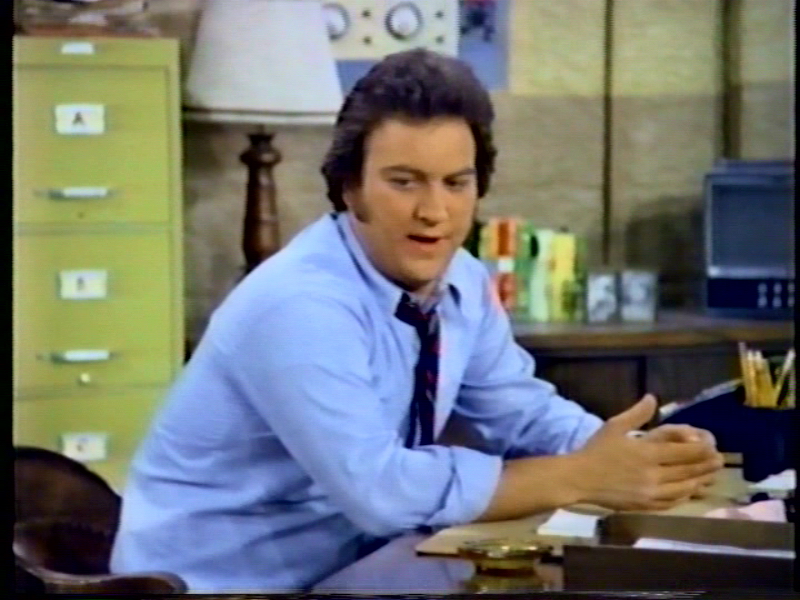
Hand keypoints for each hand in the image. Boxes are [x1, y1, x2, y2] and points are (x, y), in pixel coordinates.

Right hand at [573, 395, 723, 511]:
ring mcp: (651, 492)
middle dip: (706, 464)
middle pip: (688, 470)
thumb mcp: (614, 427)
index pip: (684, 451)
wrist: (579, 479)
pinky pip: (672, 501)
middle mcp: (653, 474)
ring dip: (700, 481)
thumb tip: (652, 398)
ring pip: (683, 487)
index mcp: (647, 453)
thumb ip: (637, 414)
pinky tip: (690, 491)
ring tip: (711, 476)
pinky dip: (685, 495)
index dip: (701, 448)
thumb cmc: (596, 451)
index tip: (712, 444)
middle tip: (720, 460)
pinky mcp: (645, 505)